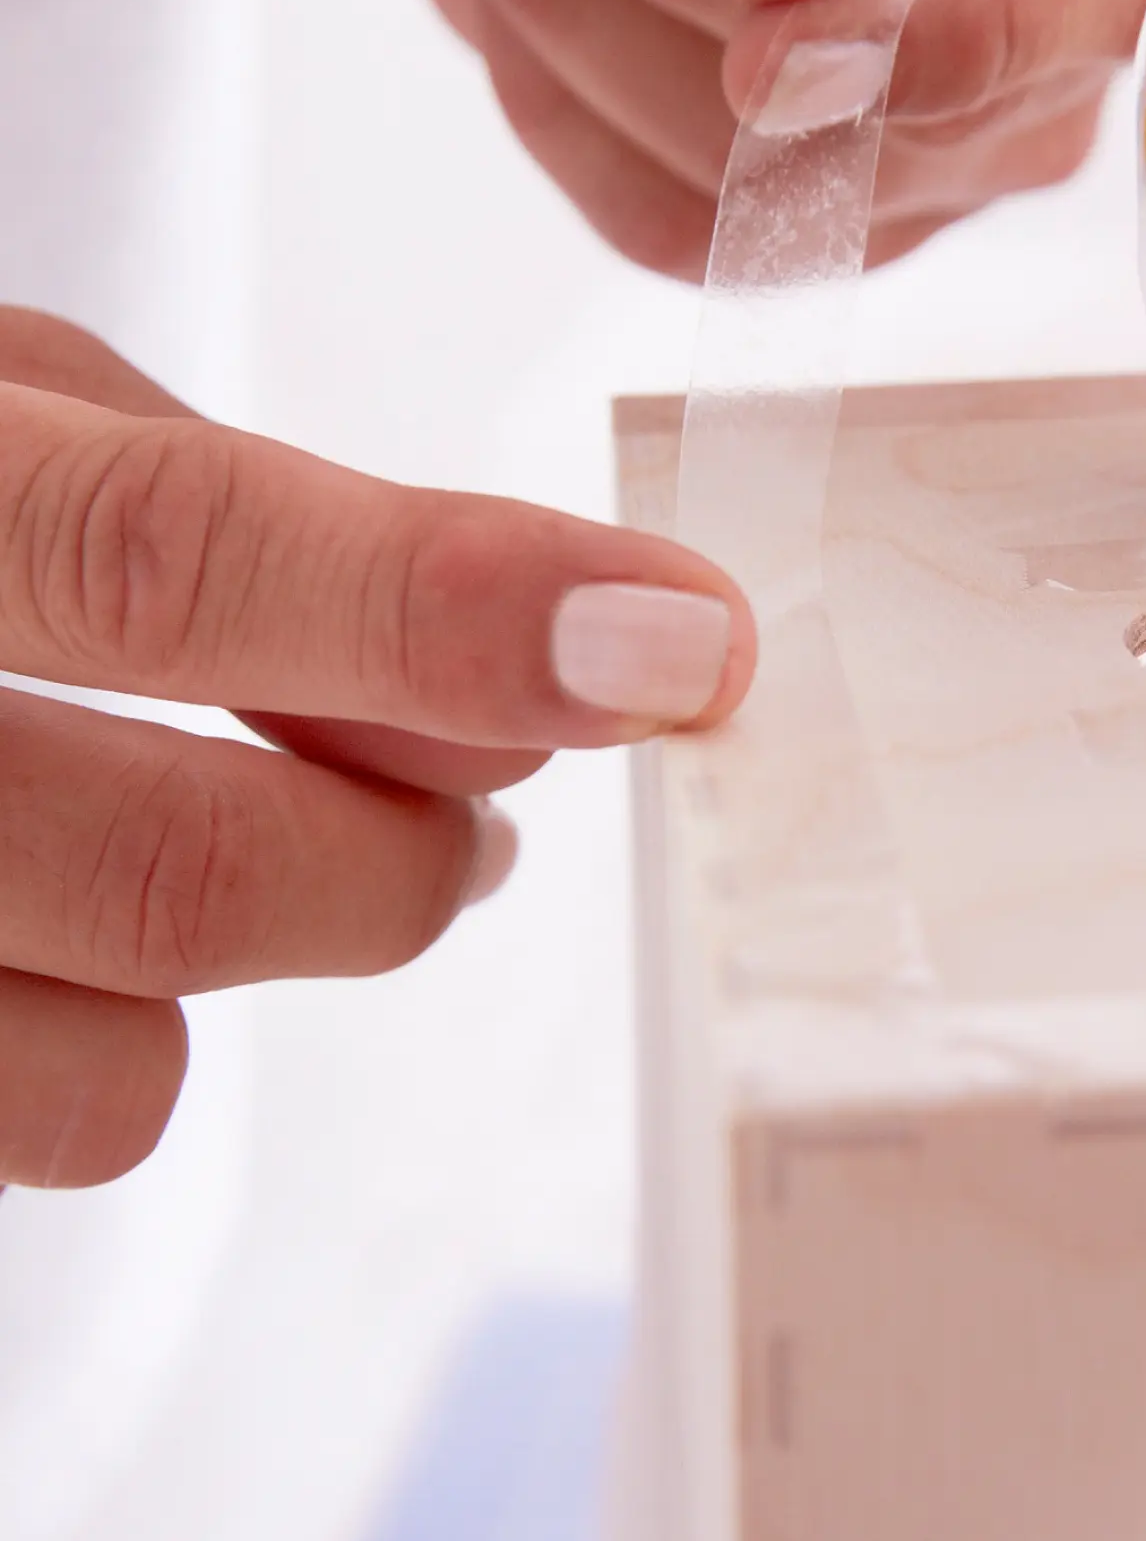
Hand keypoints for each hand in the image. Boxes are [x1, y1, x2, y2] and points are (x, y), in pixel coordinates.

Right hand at [0, 310, 749, 1188]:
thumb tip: (519, 676)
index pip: (165, 554)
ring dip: (282, 972)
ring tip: (304, 855)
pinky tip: (87, 927)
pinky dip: (119, 1044)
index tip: (683, 642)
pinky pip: (25, 1132)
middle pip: (178, 869)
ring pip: (116, 1077)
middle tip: (485, 811)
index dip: (447, 605)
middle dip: (407, 857)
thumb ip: (234, 520)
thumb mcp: (5, 408)